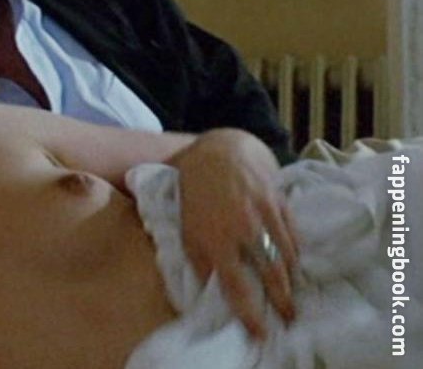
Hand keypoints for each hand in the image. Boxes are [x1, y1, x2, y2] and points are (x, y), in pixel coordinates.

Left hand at [170, 128, 298, 339]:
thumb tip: (211, 289)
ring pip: (286, 255)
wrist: (217, 154)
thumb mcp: (187, 229)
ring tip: (293, 293)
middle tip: (289, 316)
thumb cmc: (196, 195)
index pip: (237, 286)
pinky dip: (296, 251)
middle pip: (271, 274)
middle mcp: (243, 229)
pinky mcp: (280, 201)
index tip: (261, 331)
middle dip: (282, 299)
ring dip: (292, 278)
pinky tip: (295, 262)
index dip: (250, 312)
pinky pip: (293, 233)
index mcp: (216, 239)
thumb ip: (200, 260)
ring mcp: (264, 214)